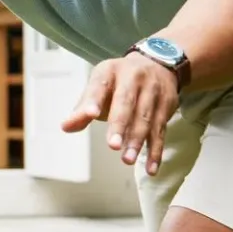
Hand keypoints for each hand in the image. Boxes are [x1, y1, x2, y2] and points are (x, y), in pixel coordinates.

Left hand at [62, 54, 179, 173]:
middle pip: (126, 102)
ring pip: (146, 118)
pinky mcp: (167, 105)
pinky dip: (155, 151)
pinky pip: (161, 130)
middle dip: (120, 125)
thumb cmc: (119, 81)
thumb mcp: (99, 87)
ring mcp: (153, 90)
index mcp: (110, 71)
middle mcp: (134, 78)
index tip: (89, 114)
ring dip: (137, 141)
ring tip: (127, 159)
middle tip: (113, 145)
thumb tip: (66, 127)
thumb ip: (83, 108)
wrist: (158, 63)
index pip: (100, 86)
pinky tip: (150, 168)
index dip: (94, 100)